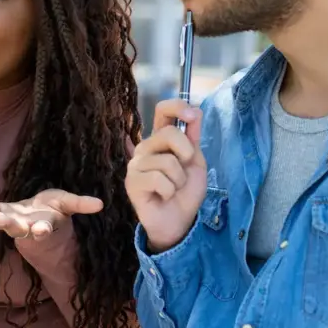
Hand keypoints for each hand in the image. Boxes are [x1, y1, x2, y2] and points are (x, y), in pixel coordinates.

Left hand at [0, 188, 102, 239]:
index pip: (43, 231)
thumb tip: (101, 204)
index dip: (42, 231)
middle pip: (16, 229)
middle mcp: (26, 227)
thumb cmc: (56, 210)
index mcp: (44, 227)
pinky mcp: (3, 212)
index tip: (40, 231)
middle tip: (0, 221)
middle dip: (8, 224)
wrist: (41, 213)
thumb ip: (81, 205)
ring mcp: (12, 221)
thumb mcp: (68, 205)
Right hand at [125, 99, 206, 252]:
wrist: (179, 221)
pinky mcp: (132, 182)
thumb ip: (193, 138)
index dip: (178, 107)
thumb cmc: (185, 192)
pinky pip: (159, 179)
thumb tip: (196, 111)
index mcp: (160, 139)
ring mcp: (135, 164)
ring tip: (173, 189)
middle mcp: (145, 147)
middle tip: (184, 172)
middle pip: (169, 133)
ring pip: (167, 161)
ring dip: (179, 180)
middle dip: (186, 153)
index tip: (193, 116)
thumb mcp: (196, 162)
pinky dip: (169, 191)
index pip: (162, 110)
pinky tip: (164, 196)